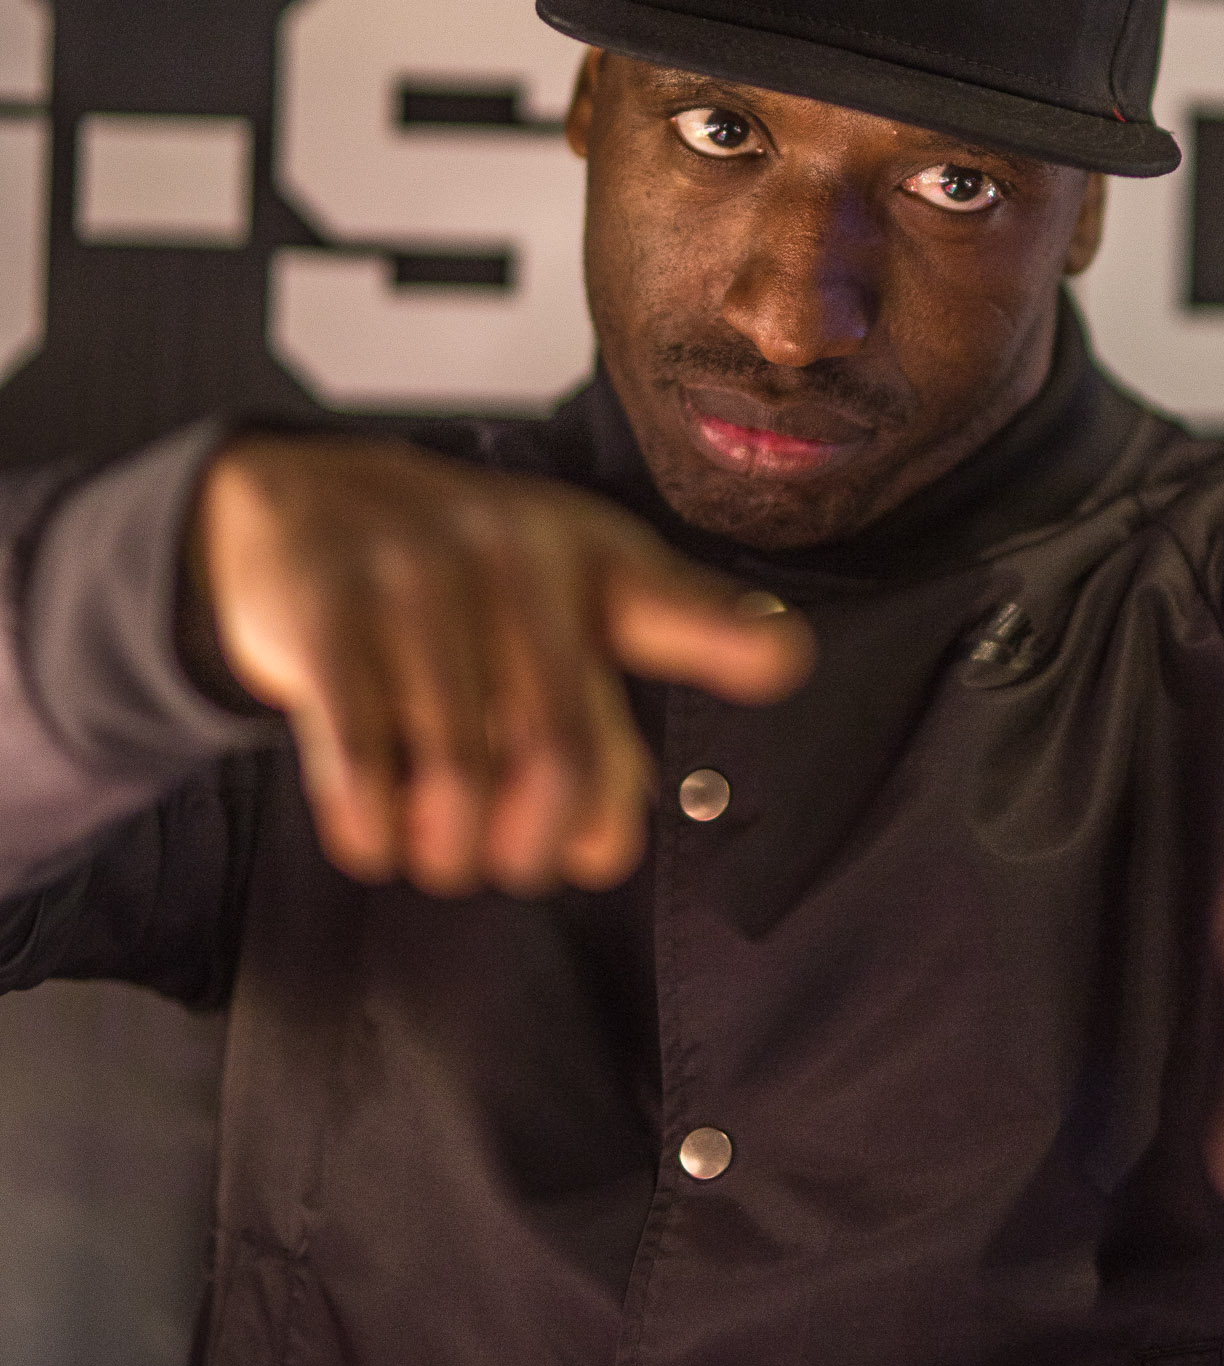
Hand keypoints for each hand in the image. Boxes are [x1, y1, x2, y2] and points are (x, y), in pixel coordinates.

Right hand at [189, 436, 810, 896]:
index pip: (675, 601)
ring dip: (450, 848)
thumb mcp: (568, 592)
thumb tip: (609, 837)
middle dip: (539, 840)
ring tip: (446, 857)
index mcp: (594, 561)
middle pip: (558, 745)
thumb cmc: (464, 578)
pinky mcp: (326, 614)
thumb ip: (618, 700)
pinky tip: (376, 840)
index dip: (733, 634)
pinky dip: (372, 827)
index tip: (778, 662)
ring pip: (456, 770)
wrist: (303, 500)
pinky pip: (358, 757)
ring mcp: (415, 581)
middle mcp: (515, 559)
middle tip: (519, 865)